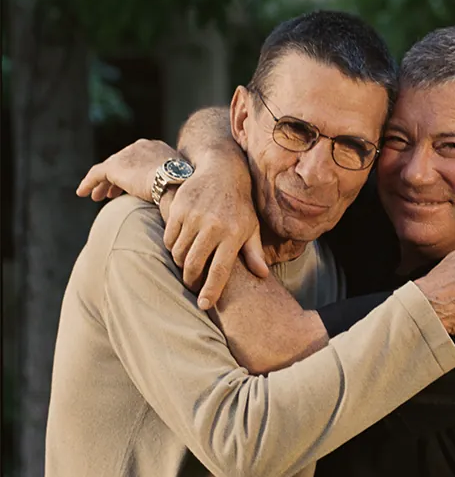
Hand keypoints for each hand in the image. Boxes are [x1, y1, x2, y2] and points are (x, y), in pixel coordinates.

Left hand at [76, 139, 177, 201]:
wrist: (175, 184)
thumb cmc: (184, 188)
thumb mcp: (182, 182)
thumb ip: (174, 183)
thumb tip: (178, 199)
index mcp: (157, 148)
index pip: (139, 160)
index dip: (133, 174)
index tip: (130, 187)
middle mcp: (140, 146)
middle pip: (123, 163)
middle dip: (116, 179)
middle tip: (111, 193)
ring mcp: (126, 155)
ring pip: (109, 170)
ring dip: (103, 184)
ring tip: (98, 196)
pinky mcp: (114, 166)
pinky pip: (96, 174)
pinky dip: (88, 183)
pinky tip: (82, 193)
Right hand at [164, 155, 268, 308]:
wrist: (222, 171)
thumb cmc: (239, 205)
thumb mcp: (251, 227)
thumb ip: (254, 252)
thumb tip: (262, 275)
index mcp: (234, 234)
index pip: (220, 270)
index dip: (211, 291)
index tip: (204, 305)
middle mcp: (213, 226)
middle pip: (194, 265)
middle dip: (191, 280)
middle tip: (193, 285)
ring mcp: (194, 217)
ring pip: (179, 253)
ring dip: (181, 264)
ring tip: (188, 265)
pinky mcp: (179, 208)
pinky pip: (169, 238)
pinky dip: (172, 247)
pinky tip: (180, 246)